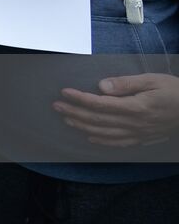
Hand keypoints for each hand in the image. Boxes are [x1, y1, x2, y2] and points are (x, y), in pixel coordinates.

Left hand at [53, 73, 178, 146]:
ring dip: (82, 127)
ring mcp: (138, 134)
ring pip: (104, 133)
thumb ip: (125, 83)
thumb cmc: (175, 91)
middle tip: (56, 106)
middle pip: (97, 120)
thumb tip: (101, 86)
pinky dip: (102, 141)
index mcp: (136, 107)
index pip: (100, 104)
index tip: (64, 92)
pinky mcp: (143, 140)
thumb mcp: (152, 80)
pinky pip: (118, 143)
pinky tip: (90, 137)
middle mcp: (135, 124)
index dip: (80, 99)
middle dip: (74, 113)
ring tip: (66, 119)